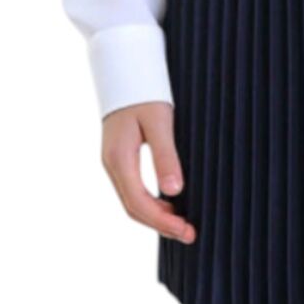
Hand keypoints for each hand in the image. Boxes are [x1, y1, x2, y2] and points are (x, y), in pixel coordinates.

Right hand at [100, 100, 196, 243]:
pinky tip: (170, 204)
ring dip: (156, 216)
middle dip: (161, 225)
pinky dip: (151, 203)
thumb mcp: (160, 121)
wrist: (124, 68)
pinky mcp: (120, 158)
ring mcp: (114, 162)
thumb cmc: (144, 91)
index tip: (187, 232)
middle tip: (190, 234)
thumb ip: (165, 156)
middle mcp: (112, 165)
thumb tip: (174, 191)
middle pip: (133, 208)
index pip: (139, 203)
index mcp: (119, 158)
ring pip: (132, 200)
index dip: (163, 223)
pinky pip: (133, 189)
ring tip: (183, 224)